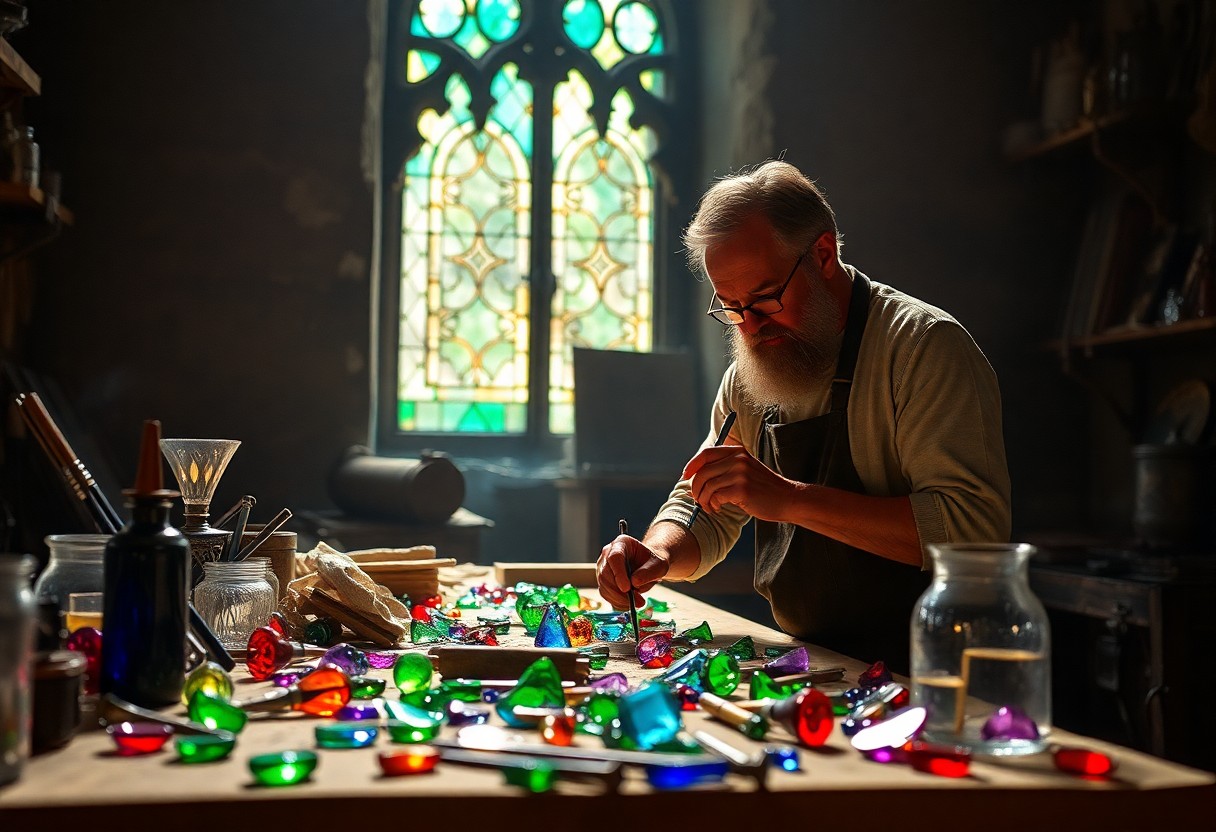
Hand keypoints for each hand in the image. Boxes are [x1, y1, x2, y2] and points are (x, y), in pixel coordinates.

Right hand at [596, 534, 669, 609]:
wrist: (649, 566)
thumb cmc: (653, 562)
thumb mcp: (659, 565)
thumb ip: (649, 572)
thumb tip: (634, 583)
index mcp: (621, 543)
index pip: (614, 557)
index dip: (619, 574)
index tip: (627, 588)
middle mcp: (608, 553)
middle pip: (606, 573)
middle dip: (620, 591)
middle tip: (638, 601)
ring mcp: (603, 567)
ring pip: (604, 585)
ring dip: (619, 598)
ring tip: (638, 602)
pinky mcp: (603, 581)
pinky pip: (605, 593)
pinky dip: (617, 602)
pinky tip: (629, 604)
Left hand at [682, 444, 800, 522]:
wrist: (788, 499)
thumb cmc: (764, 489)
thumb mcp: (746, 470)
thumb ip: (726, 468)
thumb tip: (696, 475)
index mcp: (738, 452)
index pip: (706, 454)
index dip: (692, 466)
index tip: (685, 477)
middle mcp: (738, 459)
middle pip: (703, 472)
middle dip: (695, 488)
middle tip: (698, 499)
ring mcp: (740, 473)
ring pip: (707, 486)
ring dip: (703, 500)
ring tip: (710, 507)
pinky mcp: (741, 489)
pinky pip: (716, 496)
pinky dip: (712, 505)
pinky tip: (718, 509)